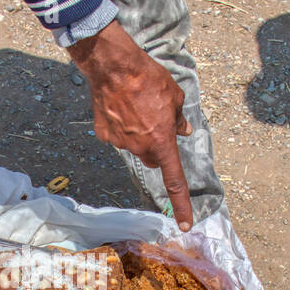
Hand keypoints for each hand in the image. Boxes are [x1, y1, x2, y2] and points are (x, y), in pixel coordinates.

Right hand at [68, 20, 193, 229]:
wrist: (114, 66)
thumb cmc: (149, 78)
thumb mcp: (175, 96)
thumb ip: (179, 118)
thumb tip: (183, 129)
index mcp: (162, 142)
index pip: (175, 181)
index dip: (182, 204)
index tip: (185, 224)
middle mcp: (141, 148)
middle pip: (153, 158)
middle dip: (157, 146)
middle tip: (156, 120)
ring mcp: (120, 143)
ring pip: (134, 146)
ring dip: (138, 133)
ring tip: (136, 106)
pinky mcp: (104, 134)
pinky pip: (116, 136)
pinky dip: (119, 126)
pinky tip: (119, 107)